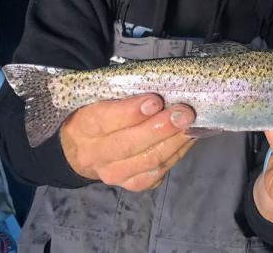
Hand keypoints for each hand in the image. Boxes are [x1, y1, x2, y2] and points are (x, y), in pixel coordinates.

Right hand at [60, 94, 195, 191]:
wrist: (82, 150)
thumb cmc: (98, 115)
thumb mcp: (100, 99)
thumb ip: (123, 95)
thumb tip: (159, 87)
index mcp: (85, 125)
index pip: (106, 120)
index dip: (131, 112)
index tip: (155, 100)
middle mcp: (96, 154)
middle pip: (130, 144)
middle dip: (161, 128)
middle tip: (184, 113)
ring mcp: (113, 173)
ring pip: (148, 161)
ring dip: (174, 142)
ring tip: (191, 125)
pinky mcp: (130, 184)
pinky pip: (156, 173)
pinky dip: (176, 155)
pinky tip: (187, 139)